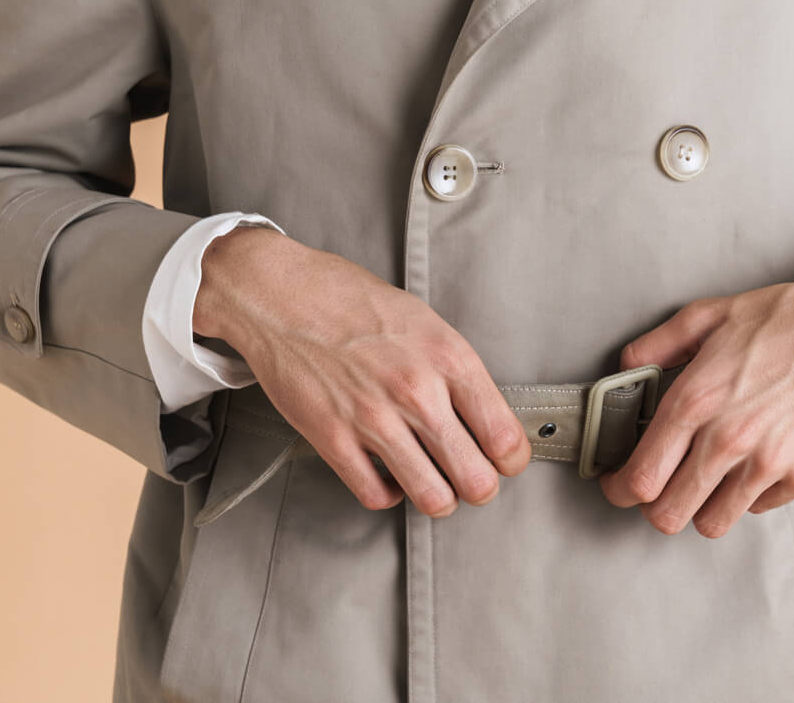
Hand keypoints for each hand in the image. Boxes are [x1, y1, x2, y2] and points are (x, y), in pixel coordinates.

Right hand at [193, 226, 531, 516]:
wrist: (281, 295)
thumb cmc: (352, 302)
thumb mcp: (425, 322)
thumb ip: (455, 370)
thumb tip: (485, 416)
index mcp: (448, 358)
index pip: (504, 437)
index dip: (512, 460)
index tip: (505, 462)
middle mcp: (417, 392)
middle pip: (476, 479)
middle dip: (479, 487)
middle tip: (470, 479)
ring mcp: (374, 419)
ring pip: (433, 498)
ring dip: (439, 498)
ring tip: (433, 483)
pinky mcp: (333, 440)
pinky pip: (377, 496)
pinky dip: (390, 494)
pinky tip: (390, 476)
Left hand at [599, 269, 793, 537]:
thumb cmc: (785, 318)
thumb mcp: (709, 314)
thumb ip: (657, 344)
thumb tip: (626, 367)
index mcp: (696, 401)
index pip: (641, 478)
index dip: (619, 489)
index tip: (618, 485)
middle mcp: (728, 439)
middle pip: (668, 516)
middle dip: (654, 507)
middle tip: (657, 490)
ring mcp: (768, 464)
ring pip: (712, 523)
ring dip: (700, 507)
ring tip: (703, 480)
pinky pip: (757, 508)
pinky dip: (746, 495)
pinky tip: (749, 463)